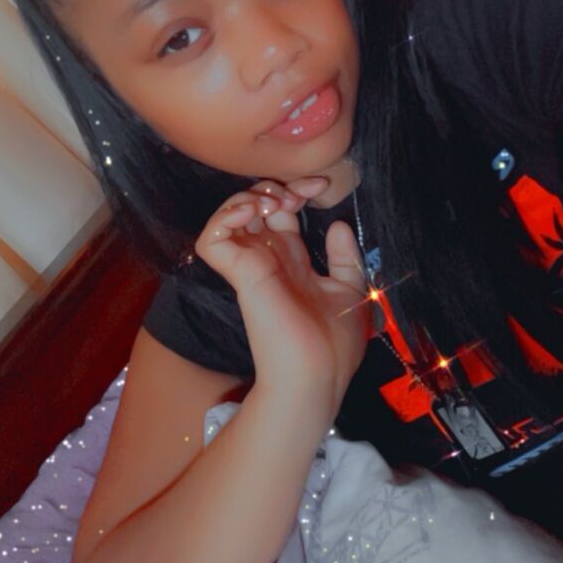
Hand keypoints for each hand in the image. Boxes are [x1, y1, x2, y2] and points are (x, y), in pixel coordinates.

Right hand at [194, 177, 370, 420]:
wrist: (318, 375)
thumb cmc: (334, 345)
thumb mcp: (350, 290)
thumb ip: (344, 258)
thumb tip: (337, 225)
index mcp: (291, 260)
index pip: (281, 212)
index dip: (296, 191)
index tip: (320, 187)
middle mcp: (268, 258)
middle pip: (254, 206)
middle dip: (274, 187)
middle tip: (295, 194)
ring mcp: (250, 265)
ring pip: (227, 215)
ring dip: (247, 197)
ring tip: (271, 202)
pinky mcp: (239, 274)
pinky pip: (212, 238)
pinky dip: (224, 217)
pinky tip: (250, 211)